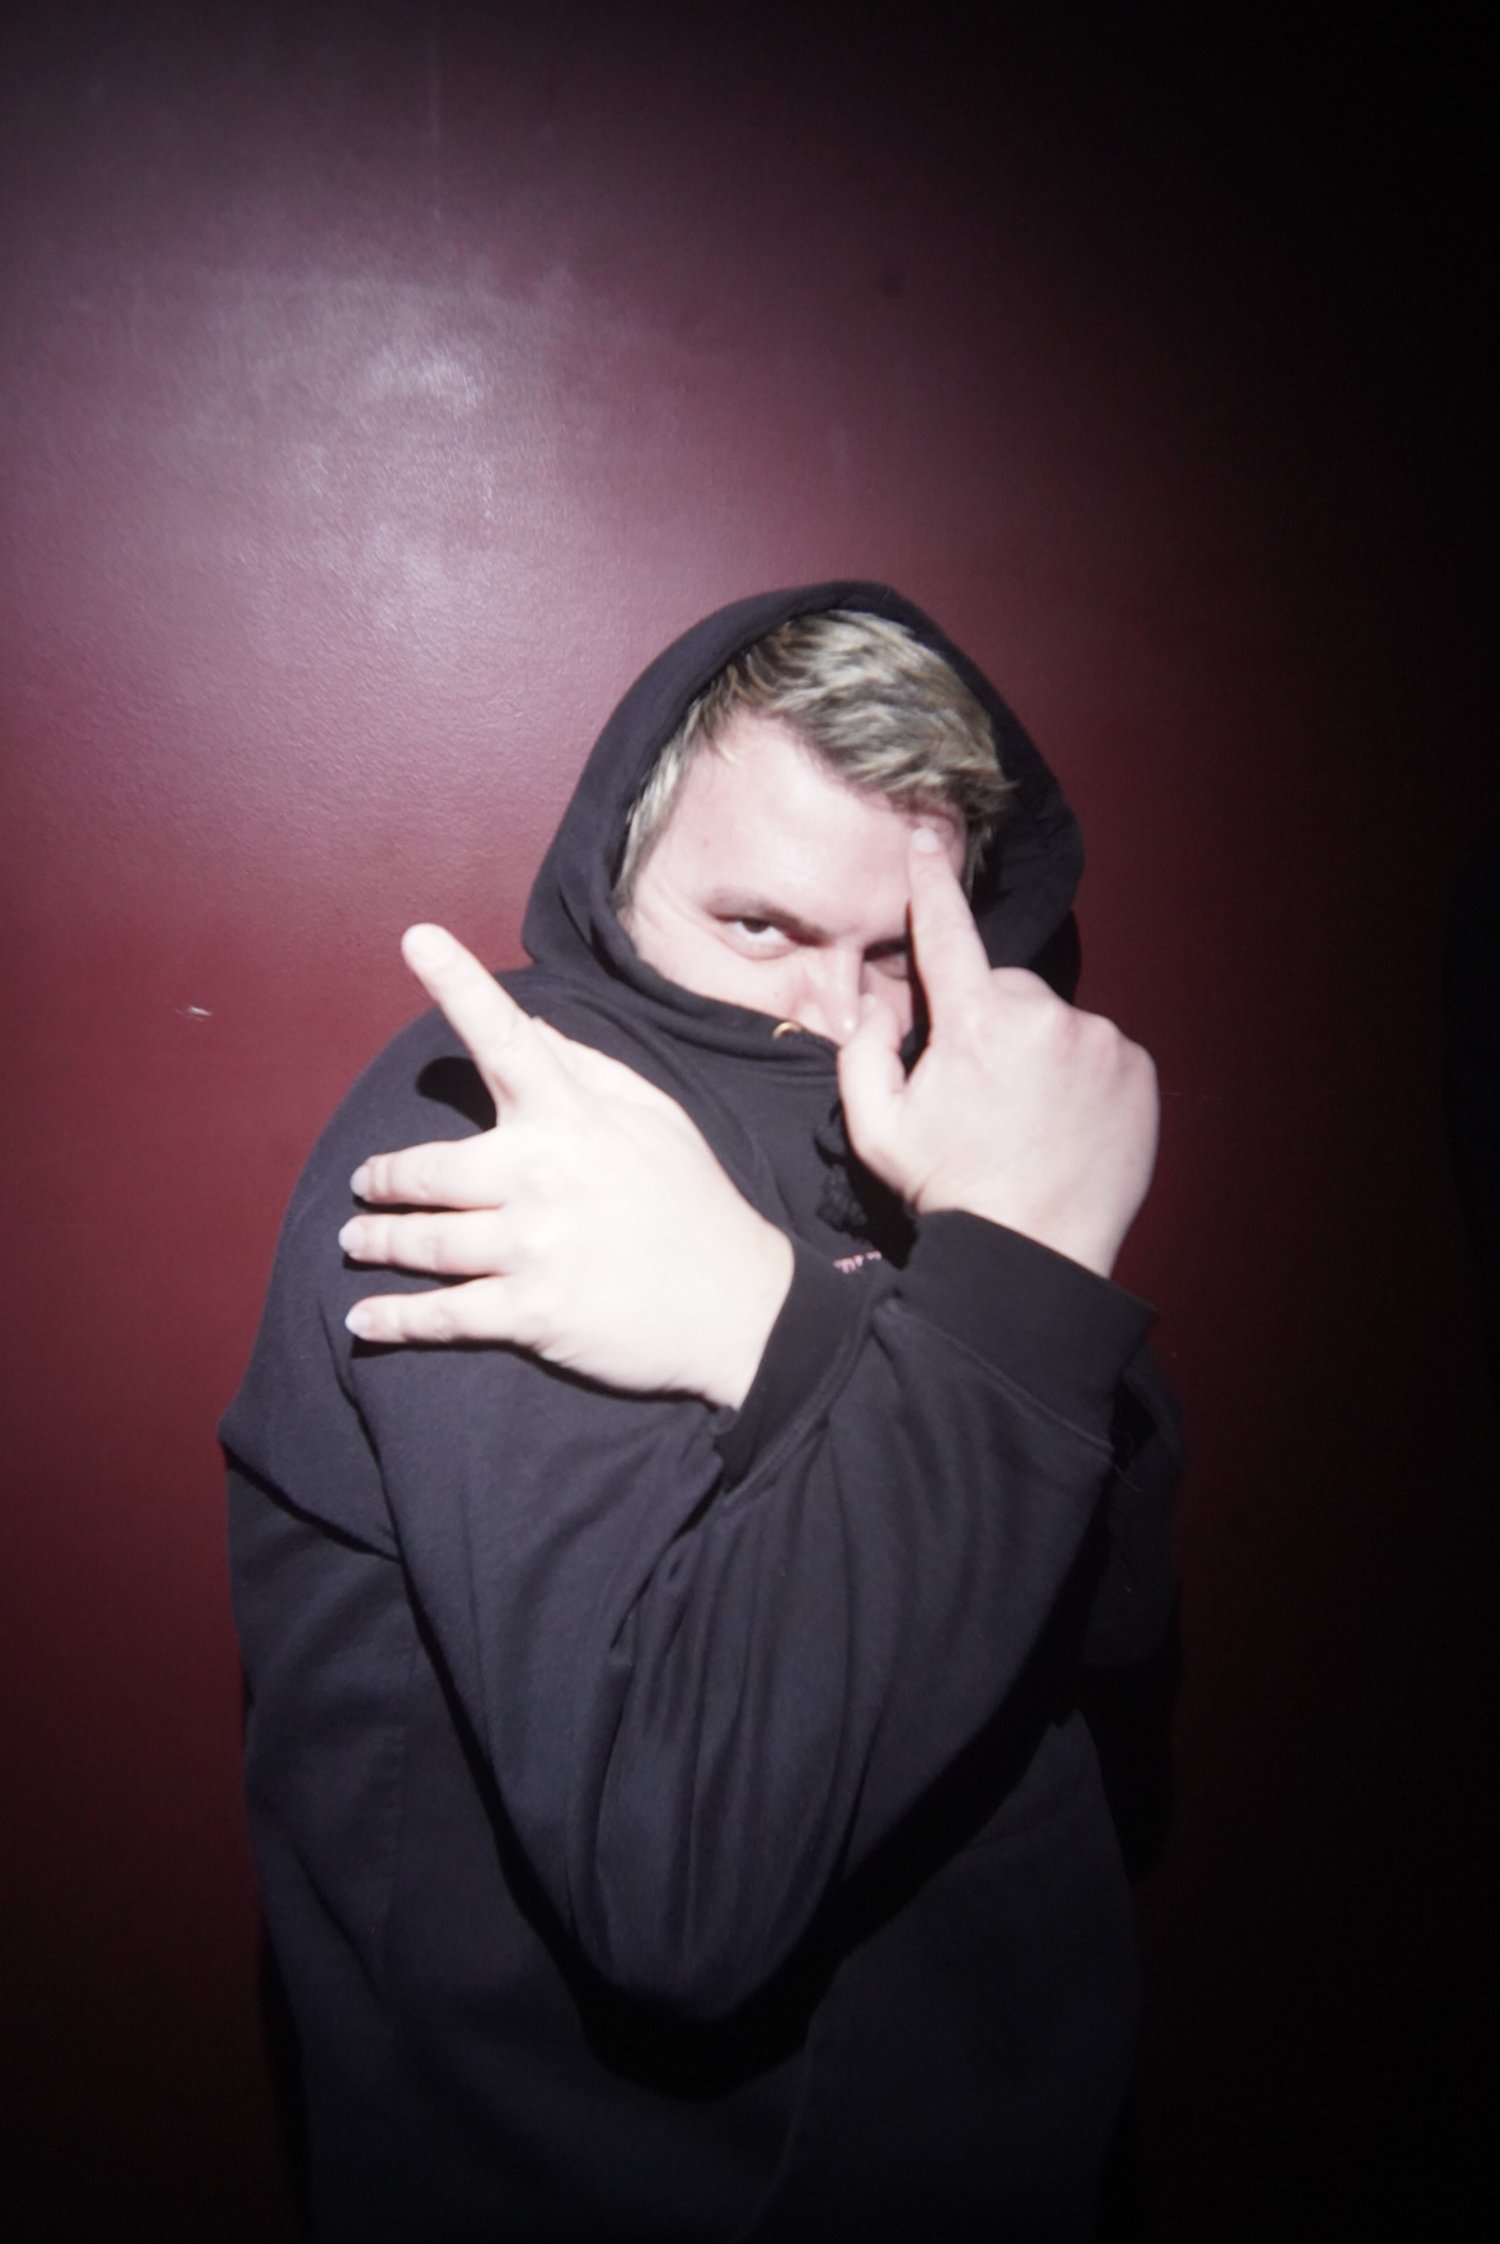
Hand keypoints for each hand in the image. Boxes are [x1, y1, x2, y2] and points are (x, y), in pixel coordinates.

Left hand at [340, 926, 792, 1406]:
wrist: (741, 1309)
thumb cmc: (694, 1203)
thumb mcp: (656, 1117)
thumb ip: (586, 1068)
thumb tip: (530, 1024)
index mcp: (572, 1118)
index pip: (505, 1039)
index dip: (457, 984)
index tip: (416, 937)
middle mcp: (541, 1175)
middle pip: (426, 1172)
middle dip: (382, 1181)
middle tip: (365, 1185)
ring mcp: (533, 1247)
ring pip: (423, 1242)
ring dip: (376, 1240)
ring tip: (356, 1238)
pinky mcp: (531, 1312)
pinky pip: (440, 1314)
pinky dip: (393, 1319)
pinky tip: (363, 1319)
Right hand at [837, 834, 1157, 1277]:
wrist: (1032, 1255)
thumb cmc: (949, 1193)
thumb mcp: (876, 1131)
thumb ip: (861, 1054)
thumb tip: (876, 1005)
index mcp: (973, 1024)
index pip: (946, 933)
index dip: (930, 883)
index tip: (925, 840)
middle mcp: (1043, 1017)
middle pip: (1004, 989)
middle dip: (988, 1021)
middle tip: (980, 1091)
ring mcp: (1099, 1041)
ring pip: (1053, 1021)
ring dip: (1037, 1050)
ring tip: (1027, 1117)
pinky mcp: (1136, 1068)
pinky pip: (1098, 1051)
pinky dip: (1080, 1073)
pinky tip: (1064, 1122)